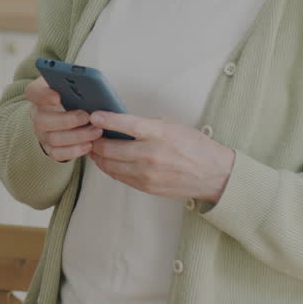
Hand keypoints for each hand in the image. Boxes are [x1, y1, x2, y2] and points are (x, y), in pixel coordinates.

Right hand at [25, 76, 102, 162]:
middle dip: (68, 120)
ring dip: (77, 136)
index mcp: (39, 94)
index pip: (33, 92)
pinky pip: (57, 154)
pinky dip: (74, 151)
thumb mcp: (72, 84)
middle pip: (42, 120)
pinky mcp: (49, 148)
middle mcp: (37, 114)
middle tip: (88, 117)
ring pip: (53, 138)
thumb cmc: (74, 95)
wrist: (70, 112)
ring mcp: (41, 133)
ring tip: (96, 131)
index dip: (43, 95)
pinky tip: (89, 145)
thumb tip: (90, 85)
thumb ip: (77, 82)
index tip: (58, 96)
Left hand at [86, 111, 235, 203]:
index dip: (107, 120)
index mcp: (159, 134)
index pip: (127, 125)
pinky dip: (110, 168)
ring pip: (110, 165)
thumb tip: (119, 122)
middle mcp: (151, 155)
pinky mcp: (146, 187)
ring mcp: (147, 174)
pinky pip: (119, 177)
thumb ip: (146, 125)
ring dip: (98, 156)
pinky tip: (107, 161)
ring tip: (94, 148)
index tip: (94, 116)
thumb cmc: (194, 146)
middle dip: (95, 141)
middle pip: (110, 149)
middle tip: (89, 135)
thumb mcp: (172, 126)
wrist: (213, 174)